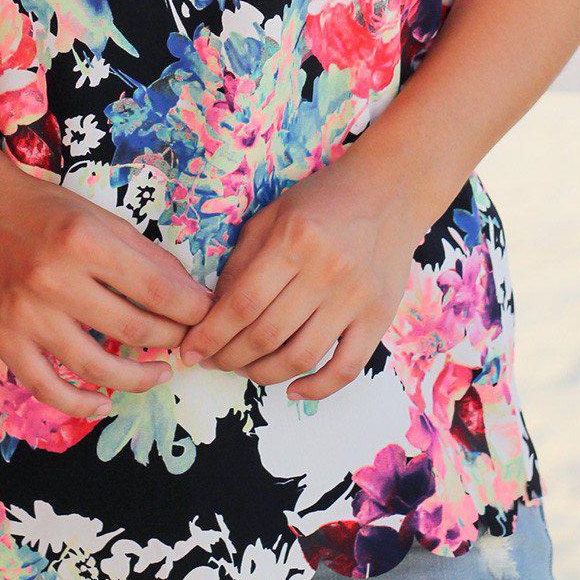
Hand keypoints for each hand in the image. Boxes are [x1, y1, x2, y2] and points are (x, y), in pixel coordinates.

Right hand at [0, 156, 214, 418]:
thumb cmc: (43, 209)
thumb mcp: (98, 216)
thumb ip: (143, 255)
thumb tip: (188, 294)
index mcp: (83, 240)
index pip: (155, 289)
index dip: (191, 310)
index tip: (208, 316)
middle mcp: (54, 279)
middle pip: (132, 328)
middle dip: (171, 340)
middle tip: (186, 342)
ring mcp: (26, 315)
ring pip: (95, 366)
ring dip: (137, 378)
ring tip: (160, 374)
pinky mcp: (3, 340)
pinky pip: (47, 387)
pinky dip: (79, 404)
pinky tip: (104, 403)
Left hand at [175, 157, 421, 401]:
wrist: (390, 189)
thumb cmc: (323, 199)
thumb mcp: (272, 215)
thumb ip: (242, 260)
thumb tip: (214, 312)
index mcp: (294, 239)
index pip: (242, 303)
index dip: (211, 335)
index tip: (190, 351)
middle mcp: (326, 271)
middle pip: (266, 335)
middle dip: (229, 357)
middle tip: (213, 362)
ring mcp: (356, 298)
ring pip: (301, 357)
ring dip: (264, 374)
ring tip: (245, 370)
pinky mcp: (379, 318)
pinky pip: (346, 368)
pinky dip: (317, 388)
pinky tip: (293, 390)